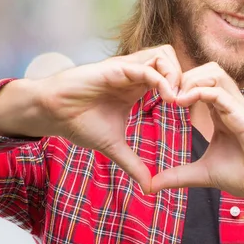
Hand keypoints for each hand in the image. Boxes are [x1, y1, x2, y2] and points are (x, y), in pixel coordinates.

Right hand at [0, 45, 181, 193]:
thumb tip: (149, 187)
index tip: (191, 111)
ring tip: (177, 100)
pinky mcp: (116, 68)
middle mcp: (135, 74)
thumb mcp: (113, 147)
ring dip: (176, 75)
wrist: (52, 114)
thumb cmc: (79, 123)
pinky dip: (162, 80)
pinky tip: (167, 98)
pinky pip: (146, 67)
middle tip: (189, 103)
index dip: (184, 89)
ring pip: (164, 56)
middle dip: (186, 79)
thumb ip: (133, 163)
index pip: (171, 77)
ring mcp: (126, 69)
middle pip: (173, 61)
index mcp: (138, 87)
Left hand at [150, 62, 243, 203]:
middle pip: (205, 70)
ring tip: (174, 99)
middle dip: (182, 77)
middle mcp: (229, 104)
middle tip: (165, 96)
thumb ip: (178, 175)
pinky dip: (199, 92)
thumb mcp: (204, 173)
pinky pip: (220, 92)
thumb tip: (151, 185)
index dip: (179, 86)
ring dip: (190, 80)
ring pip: (213, 72)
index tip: (160, 100)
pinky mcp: (243, 116)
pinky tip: (182, 103)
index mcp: (220, 112)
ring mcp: (237, 107)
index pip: (199, 84)